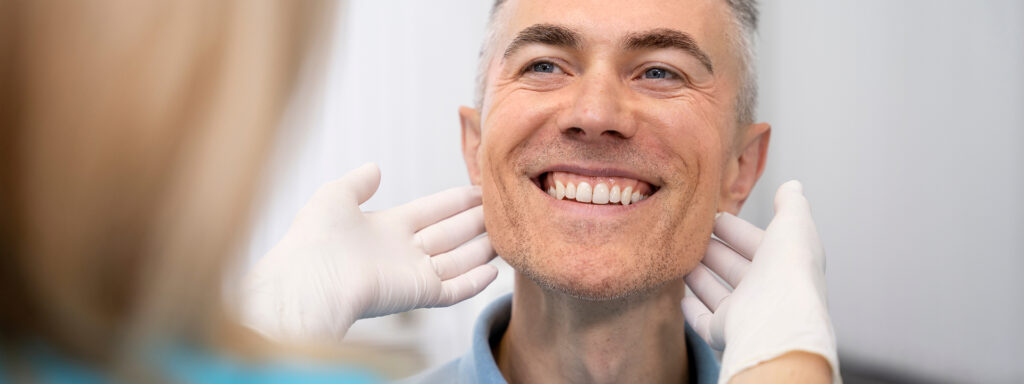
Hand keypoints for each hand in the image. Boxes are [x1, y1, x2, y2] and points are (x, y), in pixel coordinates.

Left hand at [240, 163, 497, 341]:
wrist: (311, 279)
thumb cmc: (315, 238)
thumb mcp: (336, 196)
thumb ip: (359, 182)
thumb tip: (375, 167)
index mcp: (384, 227)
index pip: (430, 210)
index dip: (455, 200)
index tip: (480, 188)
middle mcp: (402, 250)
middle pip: (449, 233)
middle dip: (476, 220)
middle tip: (504, 206)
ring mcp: (412, 274)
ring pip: (457, 259)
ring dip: (482, 248)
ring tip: (508, 233)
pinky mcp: (419, 294)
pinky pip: (454, 289)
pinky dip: (474, 282)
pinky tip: (494, 270)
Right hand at [682, 181, 839, 382]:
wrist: (777, 321)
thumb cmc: (788, 271)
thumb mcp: (793, 225)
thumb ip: (791, 204)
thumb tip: (793, 185)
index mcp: (783, 265)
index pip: (756, 243)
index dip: (735, 229)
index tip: (711, 216)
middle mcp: (766, 291)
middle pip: (734, 267)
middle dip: (713, 249)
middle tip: (689, 234)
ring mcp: (745, 315)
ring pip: (717, 292)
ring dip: (698, 276)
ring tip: (677, 257)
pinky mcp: (725, 334)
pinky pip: (704, 322)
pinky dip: (693, 310)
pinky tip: (680, 298)